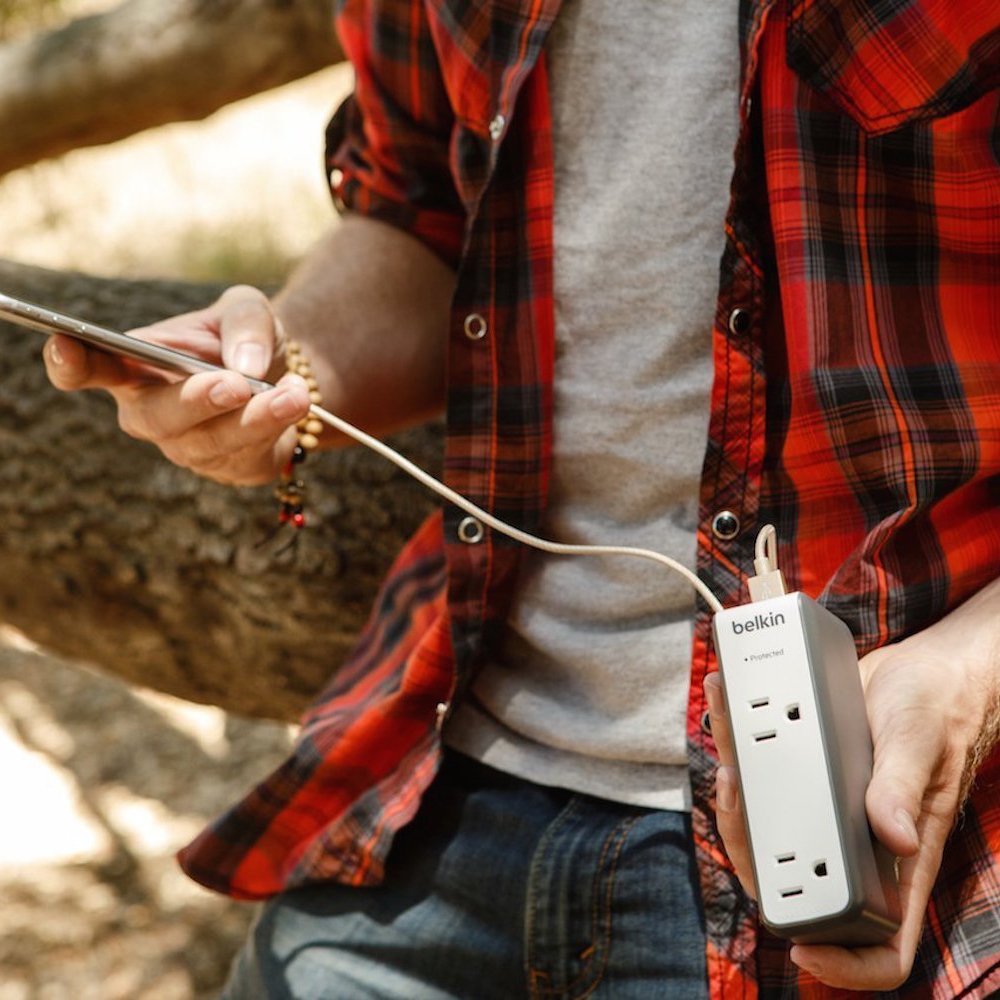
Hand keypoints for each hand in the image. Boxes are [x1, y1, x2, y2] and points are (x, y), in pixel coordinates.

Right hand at [43, 284, 310, 484]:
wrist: (288, 375)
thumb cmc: (244, 338)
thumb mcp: (247, 310)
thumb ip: (245, 324)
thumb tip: (245, 366)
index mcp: (133, 364)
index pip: (90, 368)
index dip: (71, 362)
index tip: (65, 346)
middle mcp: (150, 412)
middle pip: (157, 417)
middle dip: (196, 401)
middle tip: (234, 384)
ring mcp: (186, 447)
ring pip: (212, 442)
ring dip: (255, 418)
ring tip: (292, 393)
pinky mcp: (226, 468)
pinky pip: (247, 456)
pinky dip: (277, 428)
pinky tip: (297, 402)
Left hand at [705, 579, 999, 990]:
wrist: (923, 671)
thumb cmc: (937, 710)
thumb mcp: (920, 742)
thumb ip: (903, 786)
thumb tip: (892, 835)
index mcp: (898, 858)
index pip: (881, 943)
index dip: (844, 964)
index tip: (802, 949)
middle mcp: (856, 842)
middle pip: (795, 883)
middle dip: (751, 850)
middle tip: (736, 794)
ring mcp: (826, 809)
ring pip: (767, 829)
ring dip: (735, 795)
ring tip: (728, 747)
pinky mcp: (804, 774)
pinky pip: (762, 777)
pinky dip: (738, 745)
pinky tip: (727, 705)